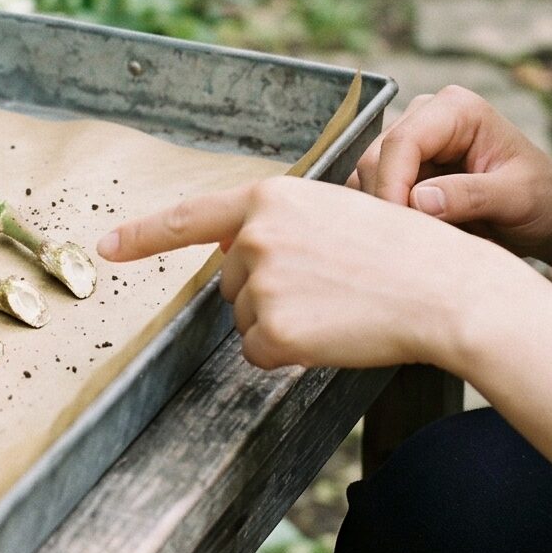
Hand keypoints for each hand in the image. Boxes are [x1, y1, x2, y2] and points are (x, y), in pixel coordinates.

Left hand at [96, 174, 520, 374]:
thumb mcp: (334, 211)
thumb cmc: (402, 251)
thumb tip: (234, 256)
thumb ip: (279, 225)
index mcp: (269, 198)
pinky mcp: (274, 329)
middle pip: (231, 282)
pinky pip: (262, 354)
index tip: (105, 247)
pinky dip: (291, 355)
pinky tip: (334, 333)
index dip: (142, 235)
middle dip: (269, 292)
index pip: (190, 218)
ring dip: (285, 323)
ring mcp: (261, 283)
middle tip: (333, 285)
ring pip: (248, 319)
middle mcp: (255, 235)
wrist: (446, 289)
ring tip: (341, 304)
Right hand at [347, 84, 551, 266]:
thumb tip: (419, 200)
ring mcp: (413, 142)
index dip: (392, 184)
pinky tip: (423, 234)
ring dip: (391, 212)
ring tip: (431, 239)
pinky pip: (378, 193)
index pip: (402, 142)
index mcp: (456, 110)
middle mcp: (426, 117)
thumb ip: (472, 195)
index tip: (402, 229)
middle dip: (390, 202)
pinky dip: (393, 217)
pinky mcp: (405, 168)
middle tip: (417, 244)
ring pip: (369, 177)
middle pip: (376, 158)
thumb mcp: (519, 199)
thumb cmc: (545, 199)